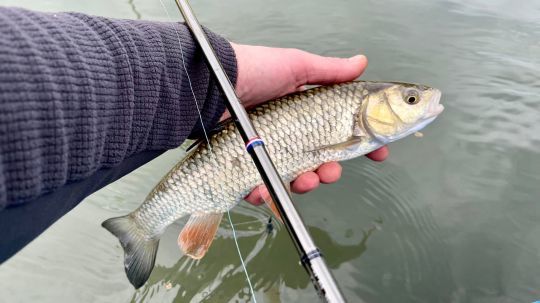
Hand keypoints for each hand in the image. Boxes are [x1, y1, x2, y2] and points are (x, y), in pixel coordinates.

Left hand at [228, 43, 388, 205]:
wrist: (212, 85)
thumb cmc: (254, 70)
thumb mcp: (295, 65)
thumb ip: (329, 71)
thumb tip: (362, 63)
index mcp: (305, 112)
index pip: (341, 131)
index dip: (363, 143)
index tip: (380, 152)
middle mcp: (290, 133)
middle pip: (321, 161)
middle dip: (331, 171)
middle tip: (331, 171)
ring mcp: (269, 150)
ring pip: (296, 178)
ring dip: (306, 184)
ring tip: (304, 180)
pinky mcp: (247, 164)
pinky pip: (261, 187)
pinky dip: (265, 193)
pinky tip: (263, 189)